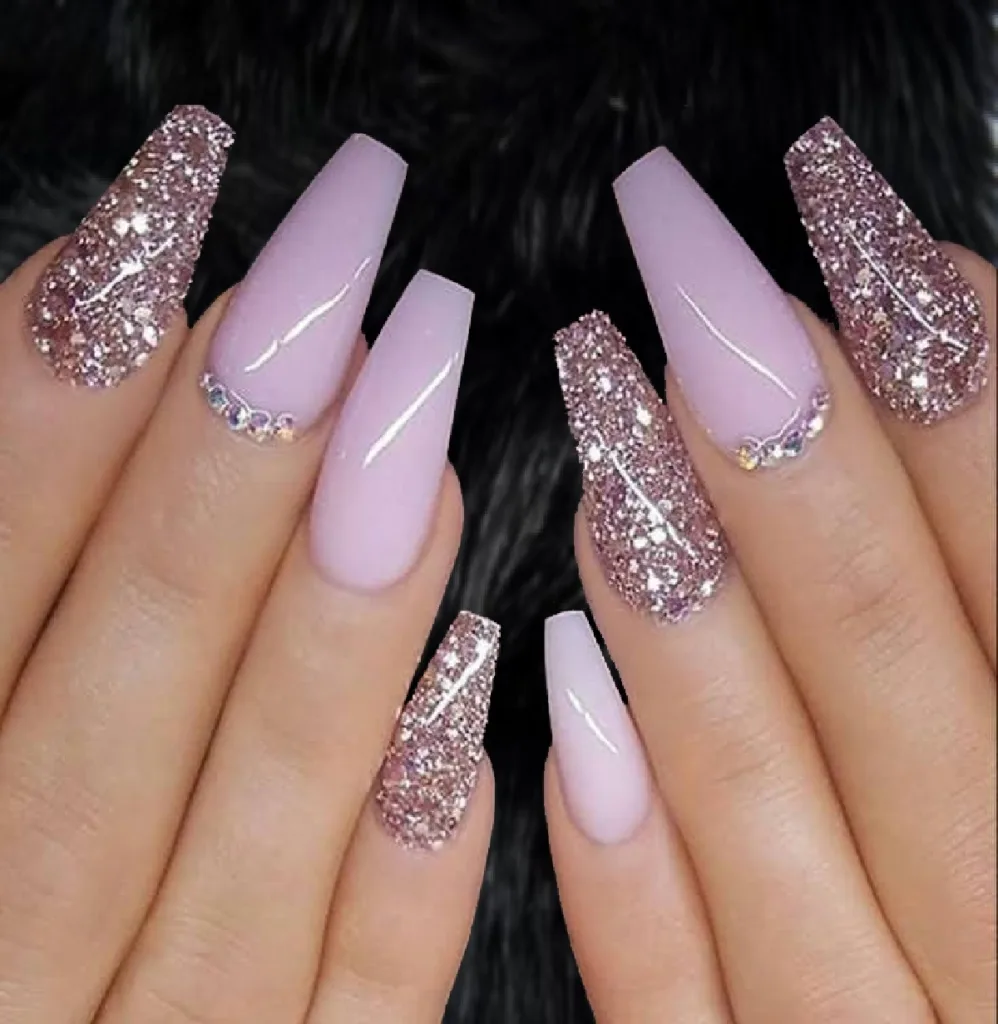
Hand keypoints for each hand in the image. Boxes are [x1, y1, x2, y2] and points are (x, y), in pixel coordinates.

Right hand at [0, 107, 495, 1022]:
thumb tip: (73, 321)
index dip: (43, 389)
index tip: (169, 203)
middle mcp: (8, 963)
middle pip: (124, 682)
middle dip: (226, 466)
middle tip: (338, 279)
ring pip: (258, 819)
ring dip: (342, 618)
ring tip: (422, 432)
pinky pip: (358, 995)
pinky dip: (412, 853)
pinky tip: (480, 681)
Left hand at [545, 120, 994, 1021]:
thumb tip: (940, 306)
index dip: (965, 385)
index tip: (844, 219)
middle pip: (892, 657)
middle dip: (791, 447)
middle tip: (686, 268)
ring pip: (761, 803)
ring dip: (681, 600)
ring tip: (605, 418)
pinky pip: (672, 1000)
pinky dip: (621, 855)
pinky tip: (559, 683)